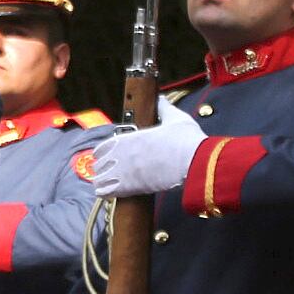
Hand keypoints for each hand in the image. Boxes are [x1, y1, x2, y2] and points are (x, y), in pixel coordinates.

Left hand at [89, 102, 203, 197]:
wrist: (194, 161)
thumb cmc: (186, 139)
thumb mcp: (176, 119)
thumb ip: (164, 109)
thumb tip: (160, 99)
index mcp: (130, 138)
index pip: (103, 147)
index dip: (103, 153)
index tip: (107, 156)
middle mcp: (122, 154)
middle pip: (99, 165)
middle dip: (103, 169)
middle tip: (110, 173)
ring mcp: (124, 171)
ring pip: (99, 179)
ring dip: (102, 182)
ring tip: (108, 184)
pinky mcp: (130, 187)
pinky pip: (106, 192)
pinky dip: (105, 193)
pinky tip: (109, 193)